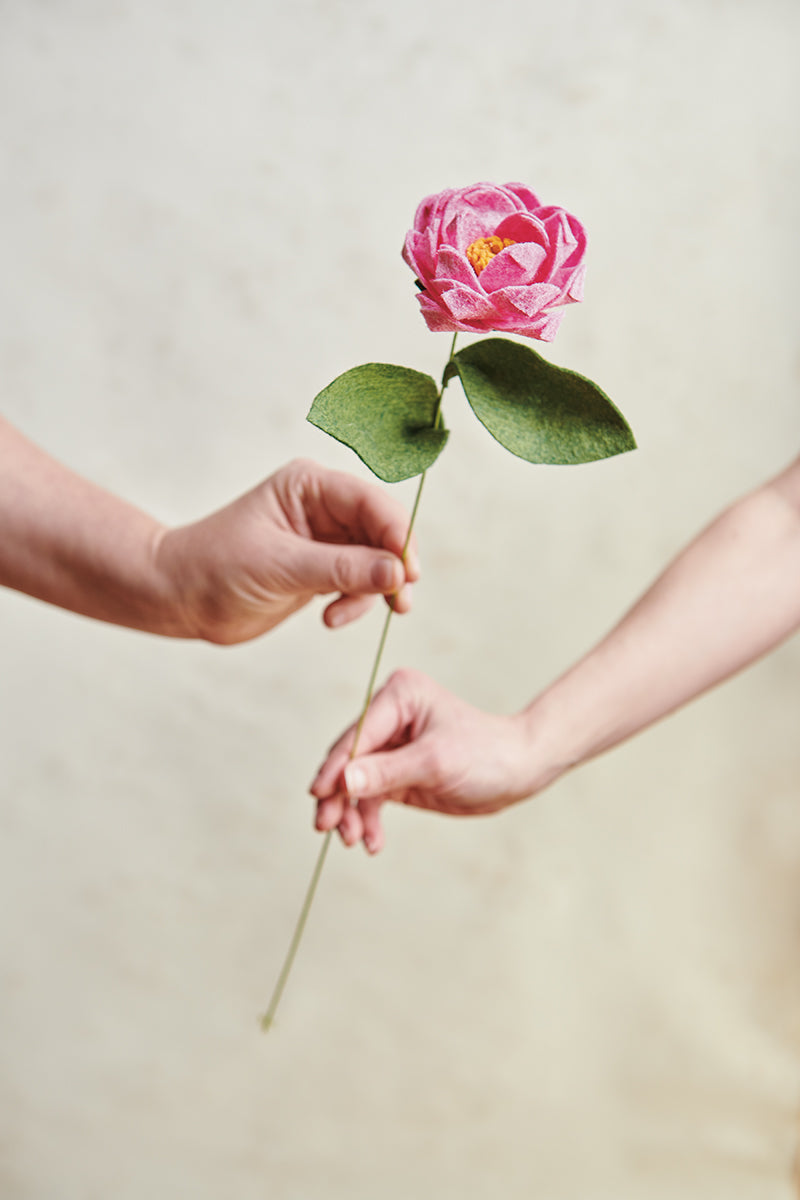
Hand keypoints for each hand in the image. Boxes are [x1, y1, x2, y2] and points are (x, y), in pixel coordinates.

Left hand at [156, 459, 418, 643]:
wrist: (178, 599)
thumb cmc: (215, 568)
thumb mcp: (280, 566)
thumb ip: (342, 569)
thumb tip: (397, 573)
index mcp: (309, 486)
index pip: (370, 502)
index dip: (396, 533)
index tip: (408, 571)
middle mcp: (322, 508)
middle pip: (382, 530)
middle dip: (394, 565)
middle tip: (400, 599)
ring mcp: (324, 540)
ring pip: (376, 561)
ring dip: (376, 589)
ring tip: (361, 614)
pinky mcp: (322, 571)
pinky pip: (359, 584)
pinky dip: (355, 603)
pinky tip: (330, 619)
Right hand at [311, 668, 545, 852]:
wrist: (518, 772)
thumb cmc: (486, 753)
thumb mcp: (436, 763)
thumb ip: (386, 772)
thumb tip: (343, 781)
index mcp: (400, 696)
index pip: (358, 735)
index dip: (336, 768)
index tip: (319, 796)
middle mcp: (390, 716)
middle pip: (348, 759)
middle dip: (338, 795)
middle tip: (327, 827)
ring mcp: (391, 746)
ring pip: (354, 782)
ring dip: (351, 813)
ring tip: (353, 840)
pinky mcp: (396, 772)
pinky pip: (370, 797)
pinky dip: (368, 820)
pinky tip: (372, 841)